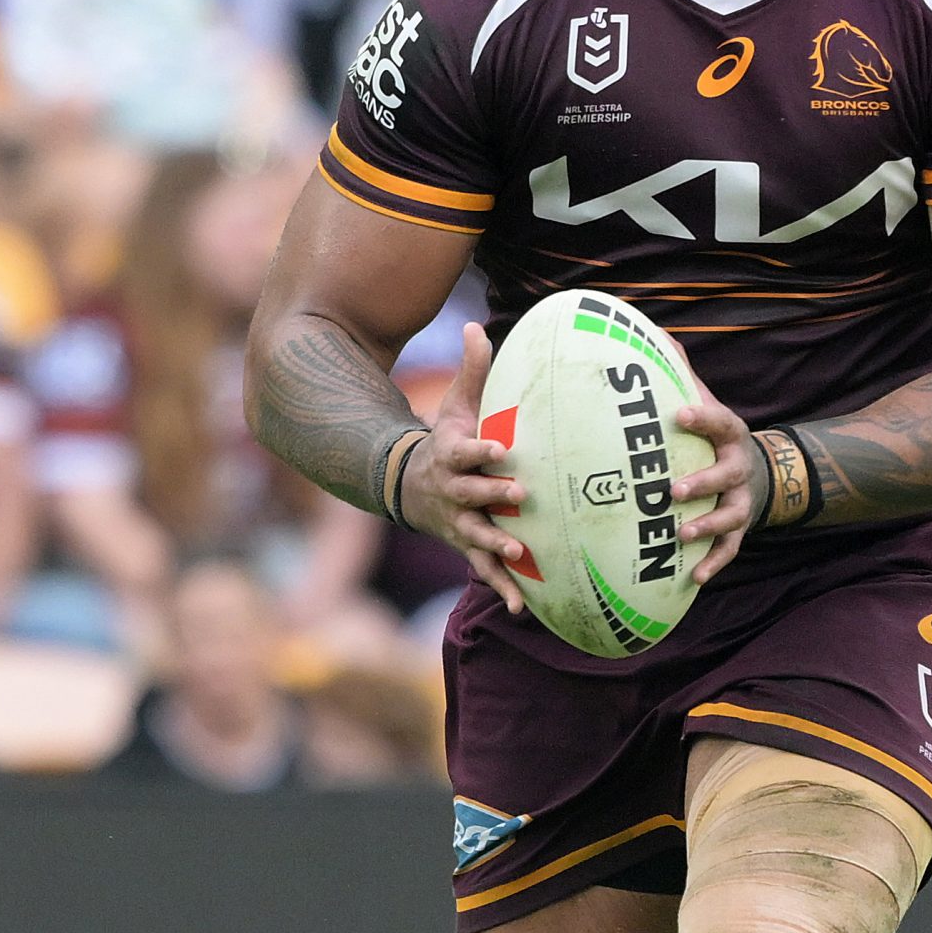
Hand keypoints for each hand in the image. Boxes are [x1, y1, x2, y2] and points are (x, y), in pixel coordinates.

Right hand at [396, 322, 529, 612]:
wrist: (410, 486)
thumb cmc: (445, 440)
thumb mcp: (454, 406)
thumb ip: (472, 370)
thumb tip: (477, 324)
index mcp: (451, 456)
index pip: (464, 452)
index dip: (479, 450)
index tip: (498, 446)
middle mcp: (453, 492)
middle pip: (471, 495)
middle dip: (492, 496)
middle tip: (519, 496)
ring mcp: (459, 522)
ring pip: (477, 536)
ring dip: (497, 546)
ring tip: (520, 555)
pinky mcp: (468, 547)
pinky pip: (485, 570)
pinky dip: (501, 588)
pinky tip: (521, 608)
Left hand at [671, 384, 762, 584]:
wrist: (759, 471)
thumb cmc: (715, 436)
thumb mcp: (705, 401)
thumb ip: (681, 374)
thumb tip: (654, 334)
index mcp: (728, 433)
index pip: (719, 421)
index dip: (703, 416)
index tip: (680, 413)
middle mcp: (738, 467)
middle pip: (725, 474)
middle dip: (702, 482)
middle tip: (673, 490)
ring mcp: (740, 500)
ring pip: (730, 515)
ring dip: (708, 526)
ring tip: (683, 534)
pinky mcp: (739, 529)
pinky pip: (729, 549)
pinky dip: (714, 563)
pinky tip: (694, 577)